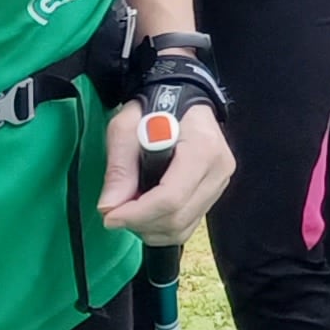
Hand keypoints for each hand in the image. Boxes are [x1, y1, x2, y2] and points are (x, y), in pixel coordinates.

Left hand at [100, 103, 233, 240]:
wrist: (181, 100)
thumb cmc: (154, 109)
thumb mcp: (126, 127)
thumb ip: (119, 167)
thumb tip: (110, 207)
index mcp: (202, 148)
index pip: (171, 197)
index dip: (138, 214)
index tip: (110, 216)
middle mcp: (218, 169)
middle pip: (177, 218)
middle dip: (140, 223)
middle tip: (114, 213)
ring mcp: (220, 183)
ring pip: (183, 228)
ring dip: (149, 229)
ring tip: (130, 211)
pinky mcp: (215, 193)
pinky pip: (188, 226)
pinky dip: (162, 228)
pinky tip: (147, 212)